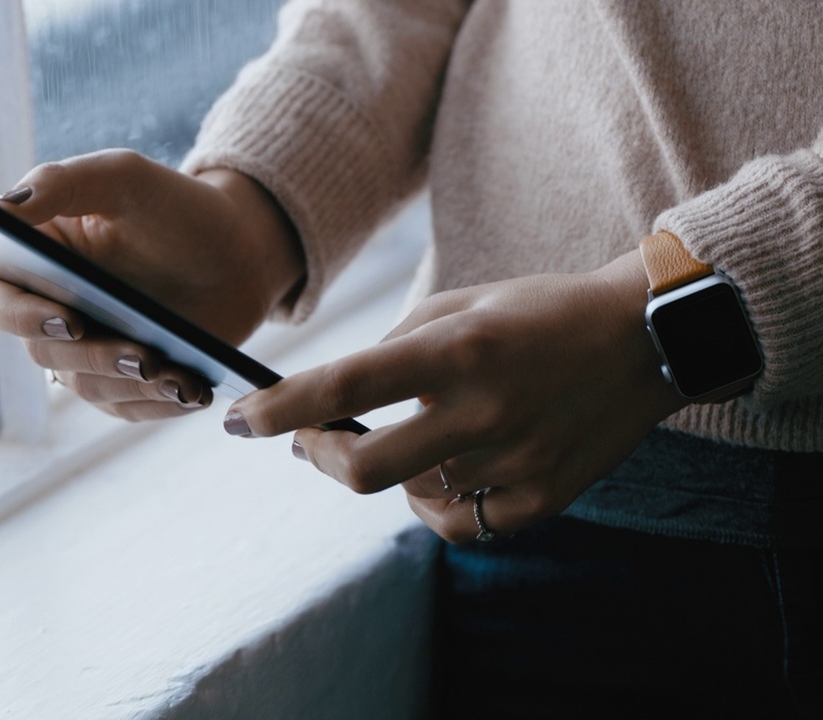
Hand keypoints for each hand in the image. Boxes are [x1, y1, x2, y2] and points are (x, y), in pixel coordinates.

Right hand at [0, 150, 303, 420]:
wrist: (238, 251)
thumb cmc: (174, 206)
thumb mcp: (124, 177)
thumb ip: (61, 182)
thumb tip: (4, 208)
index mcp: (32, 259)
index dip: (18, 316)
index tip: (67, 320)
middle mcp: (48, 310)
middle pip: (43, 352)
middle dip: (94, 357)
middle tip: (142, 357)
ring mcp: (84, 350)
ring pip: (86, 385)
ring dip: (131, 385)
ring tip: (180, 377)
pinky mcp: (121, 382)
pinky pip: (128, 406)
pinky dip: (160, 403)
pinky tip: (194, 392)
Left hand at [222, 251, 688, 541]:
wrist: (645, 340)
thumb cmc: (538, 313)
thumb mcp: (461, 302)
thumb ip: (394, 346)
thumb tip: (336, 397)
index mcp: (459, 350)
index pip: (345, 386)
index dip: (279, 408)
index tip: (238, 419)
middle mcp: (485, 409)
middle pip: (366, 469)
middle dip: (320, 457)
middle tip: (310, 440)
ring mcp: (518, 460)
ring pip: (411, 494)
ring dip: (387, 469)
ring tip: (405, 433)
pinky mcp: (545, 497)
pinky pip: (459, 523)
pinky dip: (432, 503)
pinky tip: (436, 473)